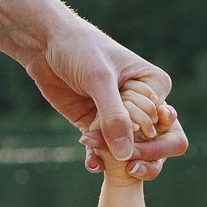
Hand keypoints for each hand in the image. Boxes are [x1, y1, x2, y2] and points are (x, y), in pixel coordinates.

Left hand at [24, 20, 186, 182]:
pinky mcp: (97, 124)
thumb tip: (125, 155)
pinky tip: (91, 164)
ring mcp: (119, 115)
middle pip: (151, 141)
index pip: (162, 123)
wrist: (45, 42)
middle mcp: (142, 102)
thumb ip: (114, 117)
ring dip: (113, 159)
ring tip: (97, 162)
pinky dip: (98, 159)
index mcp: (155, 85)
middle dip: (135, 154)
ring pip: (126, 149)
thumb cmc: (80, 48)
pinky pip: (102, 149)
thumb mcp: (99, 80)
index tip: (126, 132)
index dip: (146, 136)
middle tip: (124, 164)